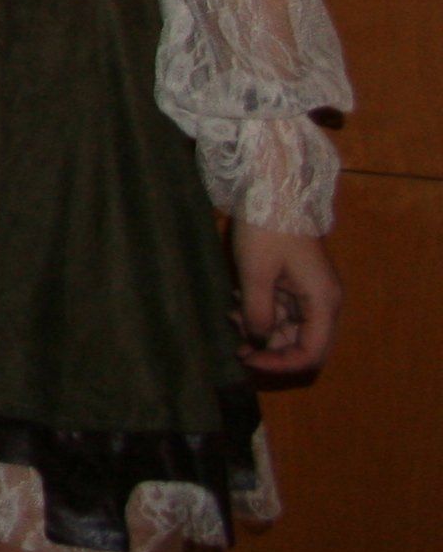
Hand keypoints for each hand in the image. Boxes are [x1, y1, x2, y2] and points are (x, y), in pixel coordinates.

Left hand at [233, 225, 341, 376]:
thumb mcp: (256, 273)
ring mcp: (309, 290)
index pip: (311, 353)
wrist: (273, 188)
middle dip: (267, 346)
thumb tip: (258, 339)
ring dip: (259, 326)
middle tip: (232, 341)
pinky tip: (235, 300)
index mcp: (322, 303)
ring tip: (229, 314)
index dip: (280, 364)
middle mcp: (322, 301)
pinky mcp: (294, 280)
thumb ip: (258, 312)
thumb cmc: (267, 228)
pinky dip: (258, 309)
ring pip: (287, 326)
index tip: (247, 359)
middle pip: (300, 342)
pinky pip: (280, 307)